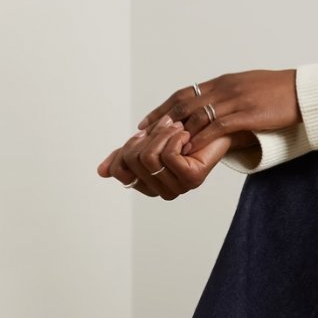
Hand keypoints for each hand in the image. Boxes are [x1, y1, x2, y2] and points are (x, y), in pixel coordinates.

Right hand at [96, 118, 238, 198]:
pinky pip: (168, 156)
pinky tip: (185, 134)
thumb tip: (102, 172)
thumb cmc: (182, 134)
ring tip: (175, 128)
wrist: (215, 127)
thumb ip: (124, 156)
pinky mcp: (192, 179)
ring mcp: (179, 187)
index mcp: (150, 185)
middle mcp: (163, 191)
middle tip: (163, 127)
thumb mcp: (147, 142)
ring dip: (161, 135)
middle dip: (145, 138)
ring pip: (150, 158)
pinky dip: (174, 138)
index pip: (121, 171)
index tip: (141, 137)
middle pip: (134, 161)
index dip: (126, 150)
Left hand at [137, 69, 300, 154]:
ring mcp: (235, 100)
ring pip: (197, 115)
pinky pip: (218, 126)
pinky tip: (190, 148)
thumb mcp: (247, 90)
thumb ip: (228, 98)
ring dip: (178, 132)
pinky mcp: (247, 114)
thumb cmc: (279, 93)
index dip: (162, 109)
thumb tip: (214, 109)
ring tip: (162, 148)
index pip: (183, 94)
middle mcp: (224, 89)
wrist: (303, 91)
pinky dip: (201, 137)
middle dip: (161, 122)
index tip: (145, 123)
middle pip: (183, 104)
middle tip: (144, 138)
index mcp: (222, 83)